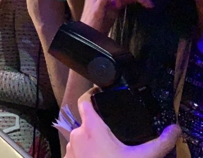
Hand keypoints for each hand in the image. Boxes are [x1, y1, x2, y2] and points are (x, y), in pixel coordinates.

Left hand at [65, 88, 179, 157]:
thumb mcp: (143, 157)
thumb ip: (160, 143)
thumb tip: (174, 130)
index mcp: (92, 127)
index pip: (86, 101)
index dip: (92, 95)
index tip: (101, 94)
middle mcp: (77, 134)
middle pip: (87, 121)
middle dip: (101, 126)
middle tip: (116, 134)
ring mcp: (71, 148)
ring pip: (82, 138)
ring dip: (94, 142)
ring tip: (110, 151)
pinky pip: (78, 151)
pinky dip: (87, 154)